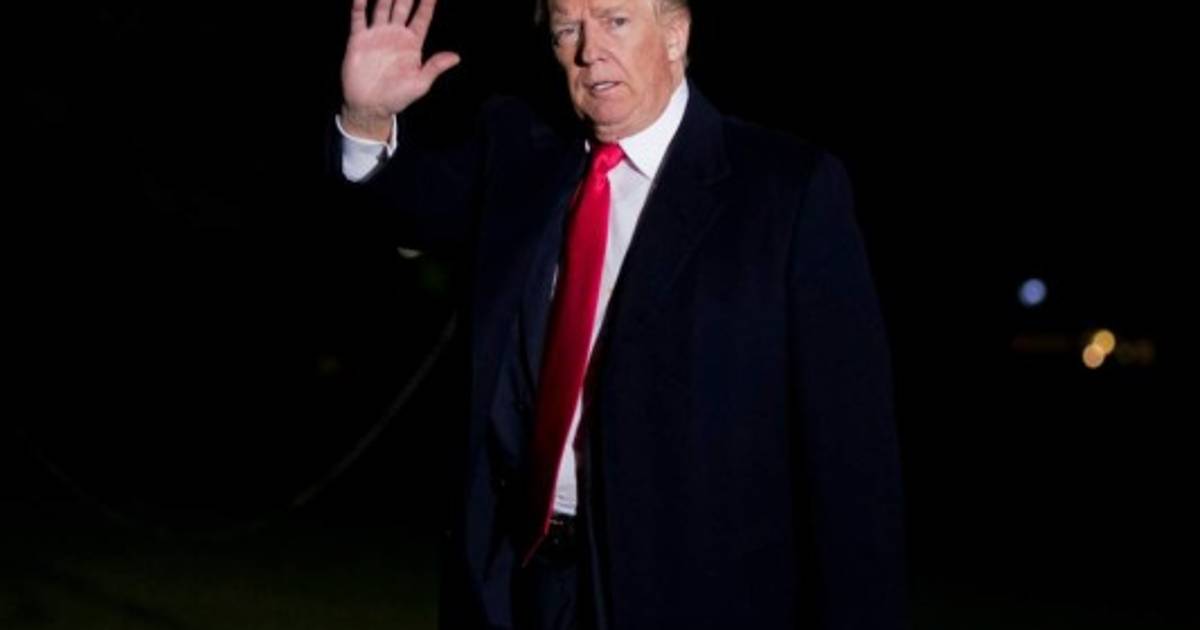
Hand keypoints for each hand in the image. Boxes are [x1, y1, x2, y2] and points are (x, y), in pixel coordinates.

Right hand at [340, 0, 459, 139]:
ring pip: (382, 8)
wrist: (369, 106)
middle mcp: (395, 34)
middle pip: (402, 7)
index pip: (422, 18)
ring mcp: (377, 35)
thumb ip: (434, 67)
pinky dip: (360, 6)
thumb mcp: (419, 84)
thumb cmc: (397, 97)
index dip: (427, 4)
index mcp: (412, 43)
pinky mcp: (359, 40)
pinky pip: (359, 18)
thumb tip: (456, 57)